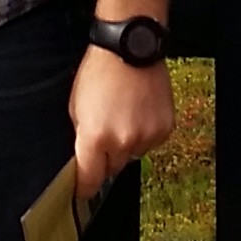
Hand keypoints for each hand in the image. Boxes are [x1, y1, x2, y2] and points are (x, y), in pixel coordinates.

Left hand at [68, 44, 172, 201]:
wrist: (131, 48)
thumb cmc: (99, 72)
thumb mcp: (76, 107)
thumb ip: (81, 137)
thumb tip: (85, 159)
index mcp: (94, 137)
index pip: (89, 180)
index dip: (84, 188)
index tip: (82, 191)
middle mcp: (121, 142)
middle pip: (112, 169)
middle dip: (105, 157)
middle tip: (104, 132)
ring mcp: (146, 137)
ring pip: (133, 155)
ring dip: (126, 144)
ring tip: (123, 114)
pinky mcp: (164, 129)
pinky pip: (150, 143)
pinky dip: (144, 133)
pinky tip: (139, 111)